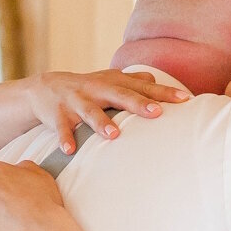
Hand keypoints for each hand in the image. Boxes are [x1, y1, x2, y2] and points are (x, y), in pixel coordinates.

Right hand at [22, 69, 187, 154]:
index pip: (143, 88)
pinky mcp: (57, 115)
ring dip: (101, 123)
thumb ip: (133, 81)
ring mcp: (76, 102)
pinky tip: (70, 151)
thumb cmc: (87, 88)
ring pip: (90, 112)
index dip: (164, 94)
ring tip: (114, 135)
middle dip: (138, 104)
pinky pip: (61, 128)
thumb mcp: (110, 81)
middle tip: (157, 113)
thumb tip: (156, 79)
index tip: (185, 100)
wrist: (44, 89)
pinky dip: (64, 139)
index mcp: (113, 83)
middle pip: (120, 96)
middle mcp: (97, 90)